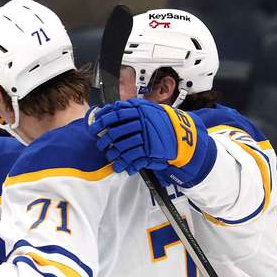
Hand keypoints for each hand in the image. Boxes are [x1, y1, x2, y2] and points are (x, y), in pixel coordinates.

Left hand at [90, 99, 215, 186]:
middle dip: (104, 140)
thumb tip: (108, 110)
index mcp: (140, 110)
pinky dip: (125, 164)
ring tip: (110, 156)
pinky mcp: (150, 151)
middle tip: (100, 145)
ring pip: (122, 147)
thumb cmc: (162, 122)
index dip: (102, 121)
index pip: (115, 114)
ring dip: (113, 154)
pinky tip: (120, 166)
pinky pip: (133, 159)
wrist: (183, 135)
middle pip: (115, 132)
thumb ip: (130, 109)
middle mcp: (142, 122)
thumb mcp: (148, 110)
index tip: (93, 127)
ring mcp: (146, 137)